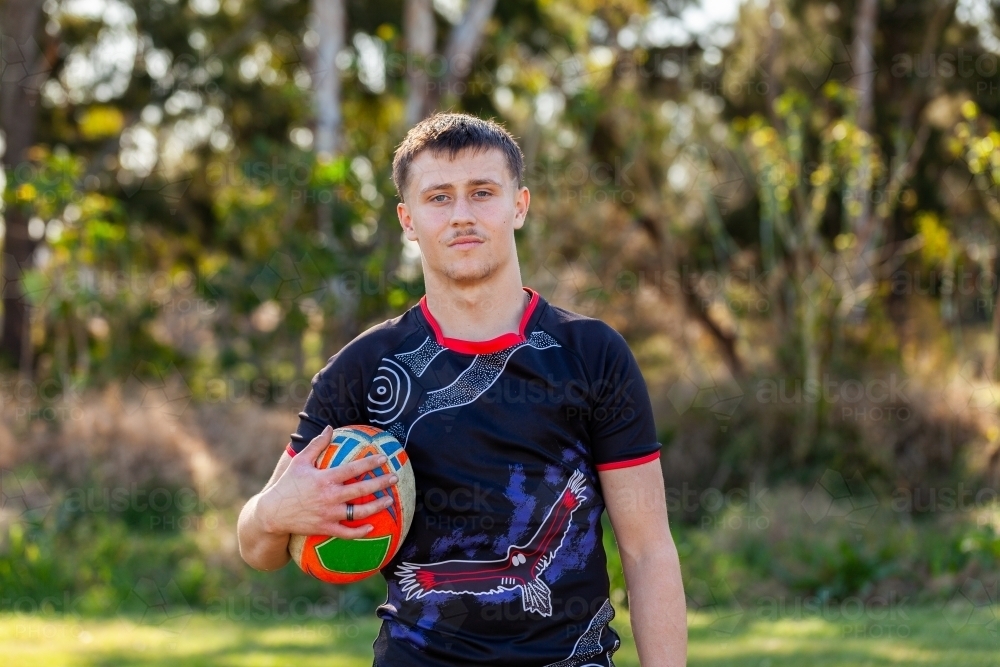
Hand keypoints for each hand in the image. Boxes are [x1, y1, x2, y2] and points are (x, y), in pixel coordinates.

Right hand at [257, 425, 397, 538]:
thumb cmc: (287, 484)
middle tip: (395, 478)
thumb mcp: (300, 462)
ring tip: (389, 500)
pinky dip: (361, 531)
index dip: (370, 463)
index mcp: (324, 479)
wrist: (272, 514)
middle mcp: (329, 496)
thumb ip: (317, 445)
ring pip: (359, 512)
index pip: (353, 469)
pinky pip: (347, 532)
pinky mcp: (326, 528)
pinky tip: (372, 527)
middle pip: (361, 489)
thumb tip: (329, 428)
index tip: (384, 458)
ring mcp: (329, 514)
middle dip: (381, 483)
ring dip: (377, 506)